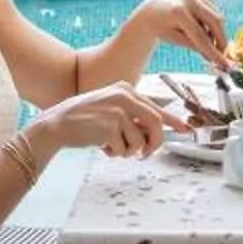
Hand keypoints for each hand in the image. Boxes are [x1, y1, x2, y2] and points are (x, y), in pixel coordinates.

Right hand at [24, 83, 168, 160]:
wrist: (56, 124)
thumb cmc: (82, 120)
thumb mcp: (110, 110)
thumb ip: (131, 117)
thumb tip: (153, 134)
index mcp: (125, 89)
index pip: (156, 106)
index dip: (173, 120)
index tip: (186, 129)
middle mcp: (124, 96)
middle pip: (155, 123)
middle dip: (153, 143)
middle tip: (145, 154)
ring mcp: (118, 110)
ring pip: (140, 140)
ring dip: (128, 151)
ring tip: (111, 146)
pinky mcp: (111, 125)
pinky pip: (124, 148)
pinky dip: (115, 153)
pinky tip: (101, 145)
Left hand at [129, 0, 227, 64]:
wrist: (155, 10)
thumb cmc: (163, 27)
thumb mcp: (175, 40)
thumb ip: (195, 47)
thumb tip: (215, 57)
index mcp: (178, 13)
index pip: (201, 36)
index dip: (213, 51)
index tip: (223, 63)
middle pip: (215, 22)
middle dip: (221, 40)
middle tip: (221, 54)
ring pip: (217, 18)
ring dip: (214, 31)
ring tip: (199, 36)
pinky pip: (215, 12)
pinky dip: (211, 22)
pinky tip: (199, 24)